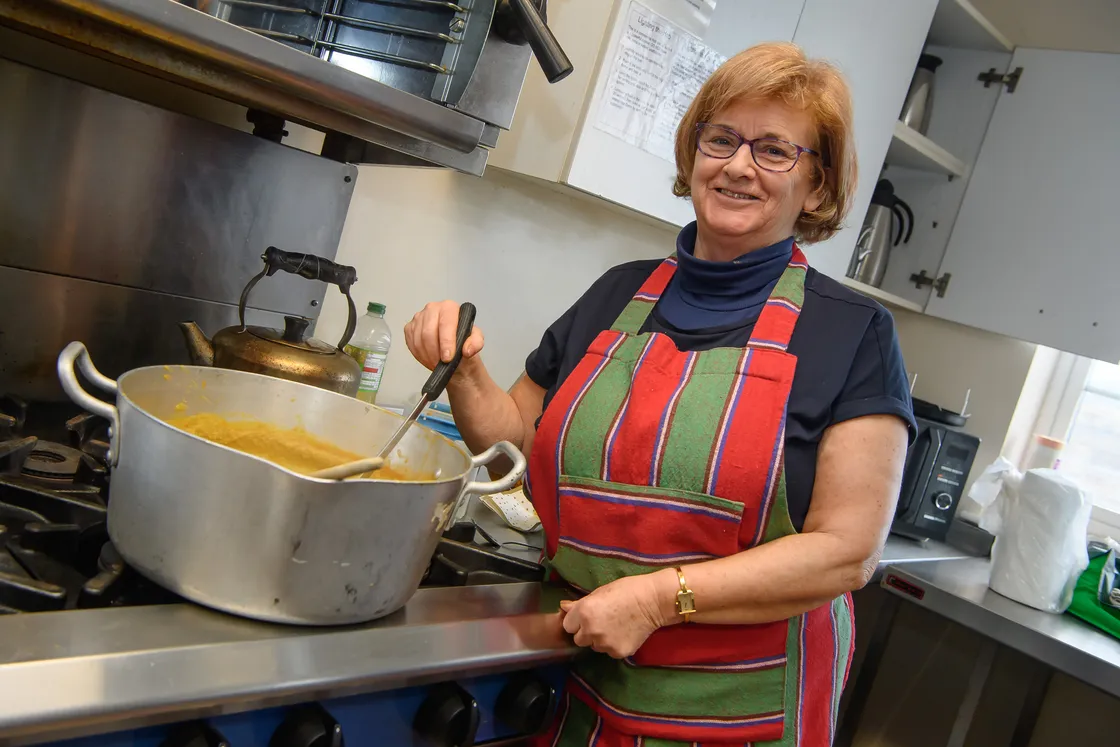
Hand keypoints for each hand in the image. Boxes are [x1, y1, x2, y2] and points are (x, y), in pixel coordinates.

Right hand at [403, 300, 484, 371]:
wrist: (453, 352)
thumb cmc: (463, 344)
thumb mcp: (476, 342)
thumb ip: (476, 343)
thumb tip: (467, 350)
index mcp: (449, 307)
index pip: (445, 323)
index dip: (446, 342)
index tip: (448, 357)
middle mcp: (433, 308)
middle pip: (428, 332)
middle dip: (435, 352)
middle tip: (441, 363)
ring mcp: (419, 317)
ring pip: (419, 340)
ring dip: (427, 355)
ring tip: (437, 363)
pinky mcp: (409, 327)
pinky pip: (411, 343)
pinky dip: (420, 354)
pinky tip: (429, 357)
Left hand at [559, 572, 675, 658]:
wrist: (653, 601)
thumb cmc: (626, 590)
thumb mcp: (599, 592)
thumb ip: (579, 603)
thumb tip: (563, 607)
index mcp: (583, 613)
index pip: (568, 625)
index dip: (577, 620)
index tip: (587, 616)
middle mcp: (591, 630)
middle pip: (579, 639)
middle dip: (586, 632)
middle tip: (601, 621)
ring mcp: (604, 644)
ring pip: (594, 646)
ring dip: (599, 639)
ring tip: (614, 626)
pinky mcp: (618, 653)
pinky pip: (608, 651)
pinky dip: (613, 644)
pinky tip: (624, 633)